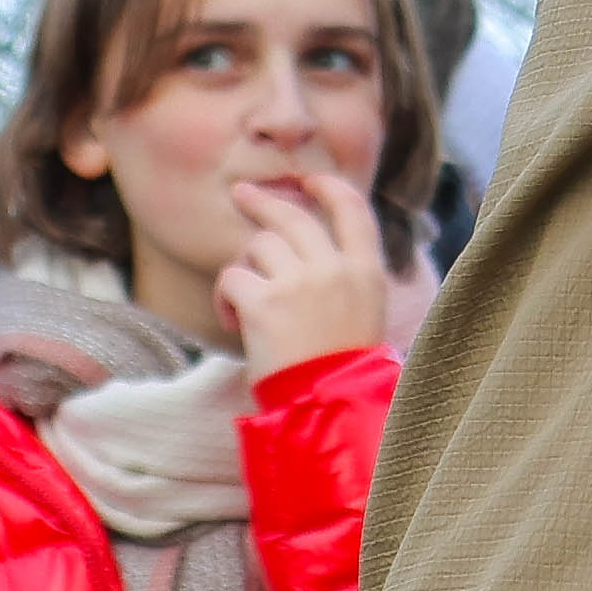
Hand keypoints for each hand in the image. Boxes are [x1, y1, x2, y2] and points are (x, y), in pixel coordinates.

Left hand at [211, 172, 402, 371]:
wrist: (329, 409)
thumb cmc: (343, 373)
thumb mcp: (364, 316)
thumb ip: (343, 280)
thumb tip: (311, 249)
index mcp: (367, 273)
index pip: (352, 209)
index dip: (329, 188)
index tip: (310, 181)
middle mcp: (335, 269)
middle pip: (294, 216)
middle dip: (264, 201)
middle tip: (242, 194)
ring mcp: (299, 283)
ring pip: (258, 245)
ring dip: (245, 268)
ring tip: (244, 302)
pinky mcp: (264, 303)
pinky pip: (232, 278)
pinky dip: (225, 298)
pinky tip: (231, 320)